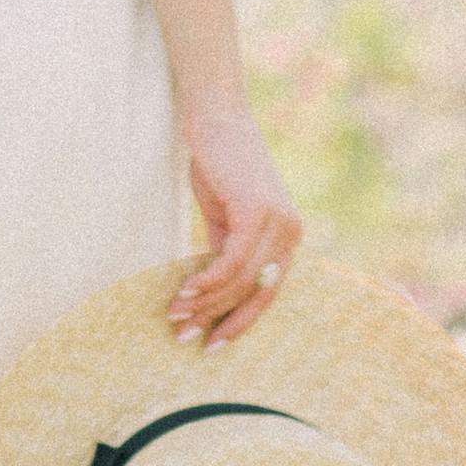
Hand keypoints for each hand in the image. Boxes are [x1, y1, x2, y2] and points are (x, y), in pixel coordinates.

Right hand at [171, 102, 302, 345]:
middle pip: (256, 293)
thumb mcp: (225, 217)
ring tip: (174, 315)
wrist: (215, 120)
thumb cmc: (218, 165)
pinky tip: (184, 291)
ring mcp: (278, 222)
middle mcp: (291, 232)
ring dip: (204, 302)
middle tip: (186, 340)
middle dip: (220, 321)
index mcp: (288, 237)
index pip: (267, 293)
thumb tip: (212, 292)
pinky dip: (207, 281)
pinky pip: (232, 261)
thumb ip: (226, 252)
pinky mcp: (256, 212)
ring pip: (240, 280)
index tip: (212, 345)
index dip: (240, 322)